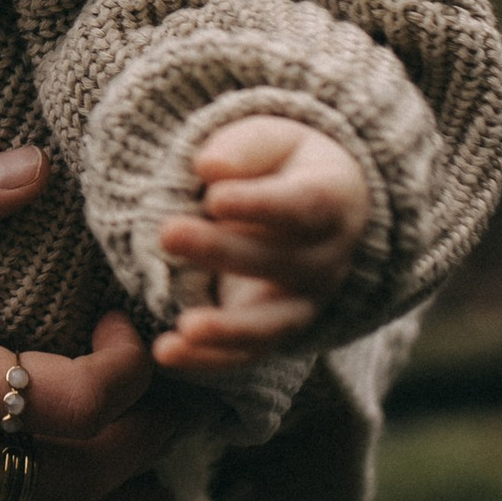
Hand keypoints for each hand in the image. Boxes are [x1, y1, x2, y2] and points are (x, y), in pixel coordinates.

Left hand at [153, 113, 371, 372]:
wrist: (317, 211)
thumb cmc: (284, 167)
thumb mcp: (272, 140)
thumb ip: (244, 149)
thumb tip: (210, 167)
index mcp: (334, 202)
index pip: (303, 206)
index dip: (260, 204)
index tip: (214, 198)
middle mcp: (326, 260)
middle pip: (278, 262)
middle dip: (222, 251)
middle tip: (167, 233)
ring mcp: (303, 302)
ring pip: (271, 323)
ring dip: (227, 329)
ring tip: (184, 328)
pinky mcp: (273, 331)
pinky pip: (246, 354)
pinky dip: (209, 360)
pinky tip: (168, 352)